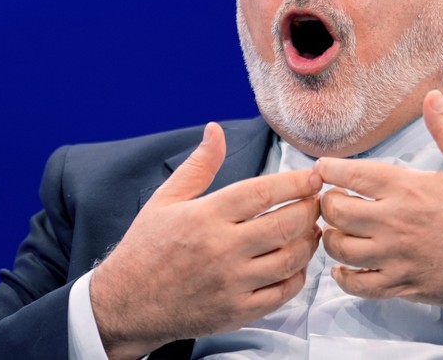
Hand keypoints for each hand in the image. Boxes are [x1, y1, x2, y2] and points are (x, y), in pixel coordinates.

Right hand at [90, 122, 322, 358]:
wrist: (125, 305)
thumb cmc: (146, 249)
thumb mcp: (166, 200)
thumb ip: (199, 165)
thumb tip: (215, 130)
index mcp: (206, 216)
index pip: (264, 192)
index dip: (297, 181)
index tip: (313, 175)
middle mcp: (222, 249)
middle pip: (286, 224)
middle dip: (310, 208)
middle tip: (317, 201)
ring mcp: (232, 283)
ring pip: (291, 259)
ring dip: (309, 241)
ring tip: (311, 228)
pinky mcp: (237, 311)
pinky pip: (283, 292)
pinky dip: (298, 275)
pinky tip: (296, 262)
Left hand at [316, 90, 442, 316]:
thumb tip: (431, 96)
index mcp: (410, 189)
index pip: (351, 176)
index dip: (329, 170)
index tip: (323, 168)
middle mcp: (395, 223)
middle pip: (336, 212)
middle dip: (327, 203)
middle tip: (332, 199)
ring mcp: (396, 257)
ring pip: (339, 249)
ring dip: (331, 238)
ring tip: (338, 230)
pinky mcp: (401, 285)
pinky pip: (357, 285)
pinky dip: (343, 277)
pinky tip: (345, 267)